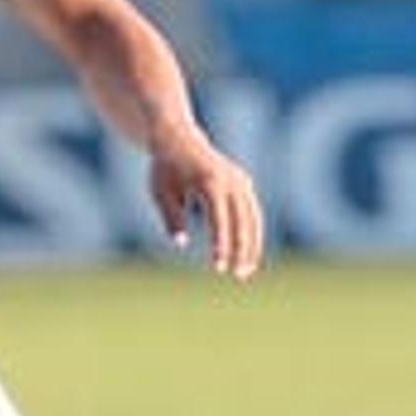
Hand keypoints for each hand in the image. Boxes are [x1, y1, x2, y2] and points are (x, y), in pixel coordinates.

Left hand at [145, 132, 266, 280]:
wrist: (178, 139)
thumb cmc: (166, 170)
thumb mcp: (162, 193)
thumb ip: (172, 218)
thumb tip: (181, 243)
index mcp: (210, 181)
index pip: (219, 220)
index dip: (220, 245)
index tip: (218, 267)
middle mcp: (231, 180)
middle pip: (242, 221)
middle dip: (241, 250)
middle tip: (237, 275)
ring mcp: (240, 181)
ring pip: (253, 219)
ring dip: (252, 246)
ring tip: (245, 271)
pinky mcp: (244, 184)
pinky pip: (252, 213)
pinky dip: (252, 234)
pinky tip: (247, 255)